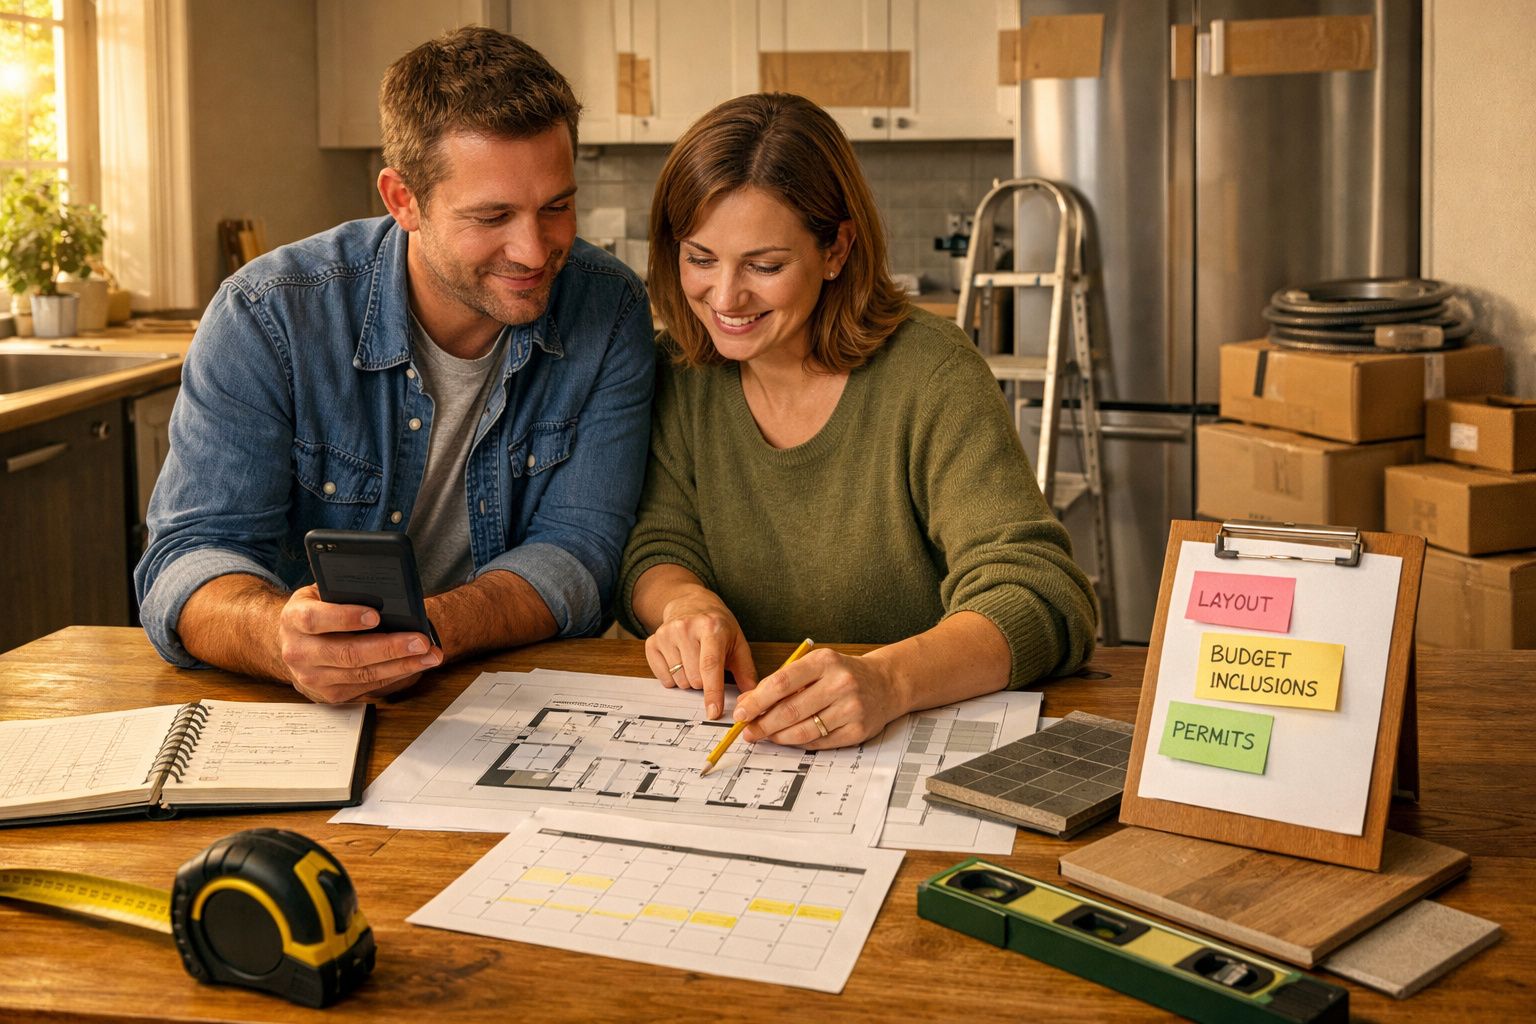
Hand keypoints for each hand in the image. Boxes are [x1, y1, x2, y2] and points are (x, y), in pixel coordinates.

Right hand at [276, 585, 442, 702]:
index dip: (345, 618)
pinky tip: (415, 666)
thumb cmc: (316, 611)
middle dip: (389, 648)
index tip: (376, 615)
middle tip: (421, 641)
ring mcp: (313, 678)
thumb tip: (387, 592)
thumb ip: (343, 592)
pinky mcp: (329, 694)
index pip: (316, 619)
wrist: (293, 643)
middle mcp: (299, 652)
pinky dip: (395, 676)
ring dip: (401, 666)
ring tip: (429, 655)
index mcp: (293, 619)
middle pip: (347, 653)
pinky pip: (367, 687)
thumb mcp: (321, 594)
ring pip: (361, 674)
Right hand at [643, 588, 757, 719]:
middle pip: (694, 678)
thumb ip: (746, 671)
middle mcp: (686, 628)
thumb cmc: (717, 626)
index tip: (713, 712)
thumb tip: (751, 699)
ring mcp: (666, 634)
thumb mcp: (737, 642)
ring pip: (678, 680)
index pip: (710, 665)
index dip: (712, 692)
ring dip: (689, 679)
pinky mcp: (652, 641)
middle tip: (708, 666)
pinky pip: (663, 678)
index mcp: (711, 627)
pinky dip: (673, 677)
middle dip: (704, 682)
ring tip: (694, 660)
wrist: (691, 603)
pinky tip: (680, 660)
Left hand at [733, 647, 902, 748]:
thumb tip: (748, 702)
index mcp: (825, 661)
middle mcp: (840, 683)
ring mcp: (851, 708)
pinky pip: (819, 742)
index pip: (782, 683)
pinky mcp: (857, 730)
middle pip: (791, 710)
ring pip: (803, 730)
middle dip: (764, 723)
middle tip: (748, 730)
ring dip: (778, 736)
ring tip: (765, 735)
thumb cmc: (843, 674)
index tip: (741, 711)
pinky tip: (788, 739)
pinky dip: (799, 742)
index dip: (757, 700)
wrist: (886, 683)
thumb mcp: (815, 666)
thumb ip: (783, 682)